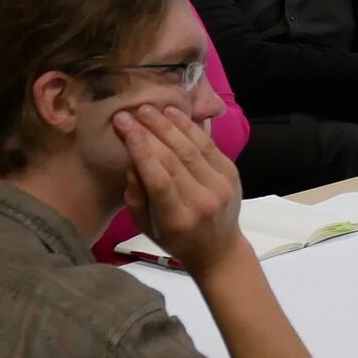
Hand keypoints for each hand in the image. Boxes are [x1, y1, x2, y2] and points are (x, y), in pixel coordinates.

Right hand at [117, 104, 247, 275]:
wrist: (218, 248)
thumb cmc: (175, 239)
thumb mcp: (146, 227)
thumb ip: (136, 197)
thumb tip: (132, 163)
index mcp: (178, 220)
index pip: (159, 181)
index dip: (143, 153)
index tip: (125, 129)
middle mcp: (203, 202)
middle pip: (174, 160)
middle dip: (149, 133)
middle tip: (128, 113)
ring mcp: (221, 186)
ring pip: (191, 148)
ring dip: (168, 125)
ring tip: (147, 109)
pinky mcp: (231, 172)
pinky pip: (207, 144)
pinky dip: (189, 126)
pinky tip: (171, 113)